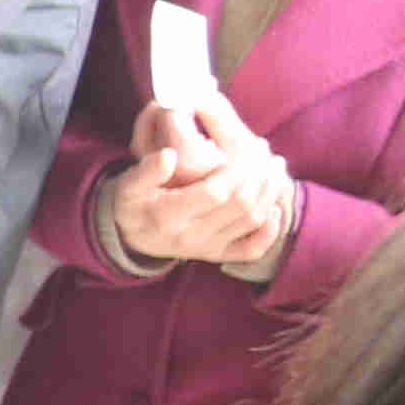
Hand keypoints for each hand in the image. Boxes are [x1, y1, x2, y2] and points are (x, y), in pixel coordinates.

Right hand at [106, 97, 293, 275]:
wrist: (133, 236)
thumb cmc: (135, 203)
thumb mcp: (128, 185)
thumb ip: (146, 170)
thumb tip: (170, 156)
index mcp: (168, 216)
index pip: (215, 192)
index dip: (236, 170)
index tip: (247, 148)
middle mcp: (189, 236)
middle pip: (241, 205)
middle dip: (260, 177)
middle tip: (268, 155)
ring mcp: (206, 249)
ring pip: (252, 221)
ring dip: (271, 194)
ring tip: (275, 170)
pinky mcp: (218, 256)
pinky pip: (252, 249)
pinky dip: (271, 230)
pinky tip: (275, 207)